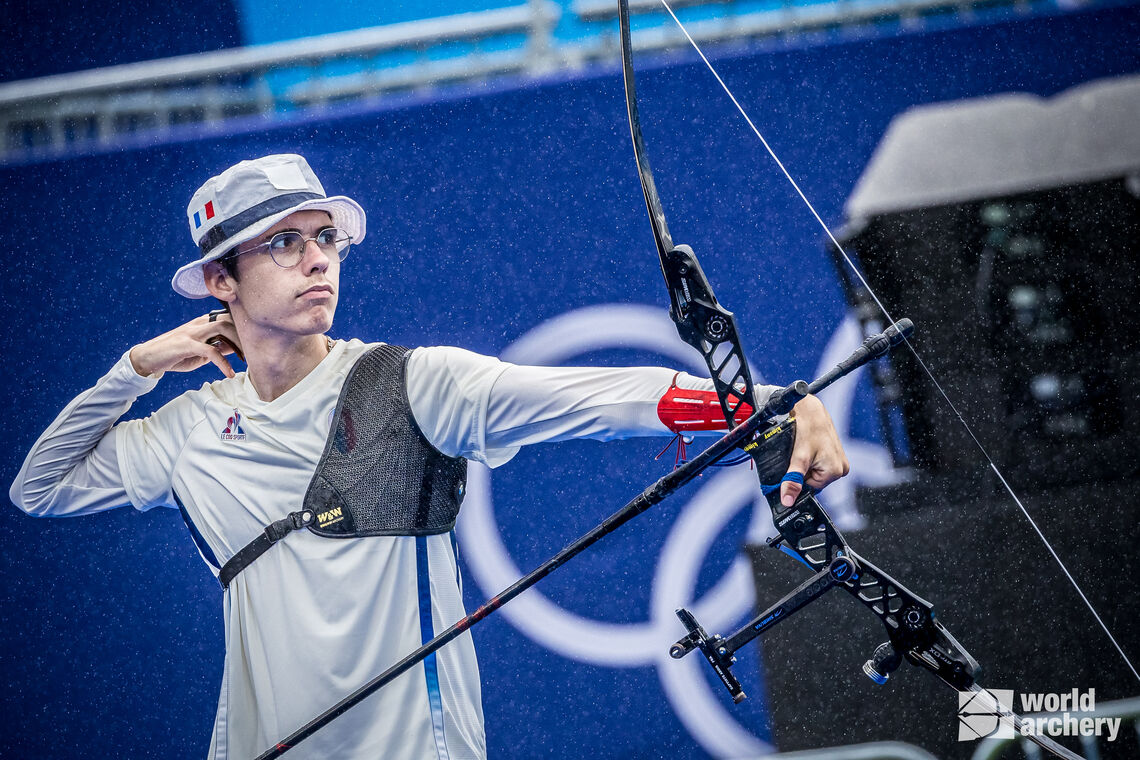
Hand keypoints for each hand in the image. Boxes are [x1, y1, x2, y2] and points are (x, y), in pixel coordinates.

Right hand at [129, 312, 243, 378]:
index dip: (243, 330)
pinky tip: (229, 373)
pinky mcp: (186, 344)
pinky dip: (223, 363)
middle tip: (254, 352)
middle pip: (229, 319)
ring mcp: (192, 332)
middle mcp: (199, 323)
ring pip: (222, 328)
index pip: (229, 319)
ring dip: (237, 343)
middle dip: (244, 334)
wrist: (149, 358)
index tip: (255, 344)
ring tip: (246, 360)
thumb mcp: (201, 352)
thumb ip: (218, 347)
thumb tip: (236, 348)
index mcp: (203, 323)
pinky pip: (211, 350)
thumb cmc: (176, 355)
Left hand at [780, 394, 848, 506]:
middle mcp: (841, 468)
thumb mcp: (798, 458)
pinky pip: (818, 463)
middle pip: (813, 480)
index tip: (794, 465)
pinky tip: (808, 447)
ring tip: (804, 449)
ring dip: (806, 464)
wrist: (811, 409)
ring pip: (814, 472)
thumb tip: (788, 501)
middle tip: (799, 454)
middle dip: (803, 470)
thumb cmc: (808, 428)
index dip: (798, 479)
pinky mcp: (834, 454)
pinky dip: (810, 458)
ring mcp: (839, 461)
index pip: (810, 488)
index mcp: (836, 472)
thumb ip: (793, 480)